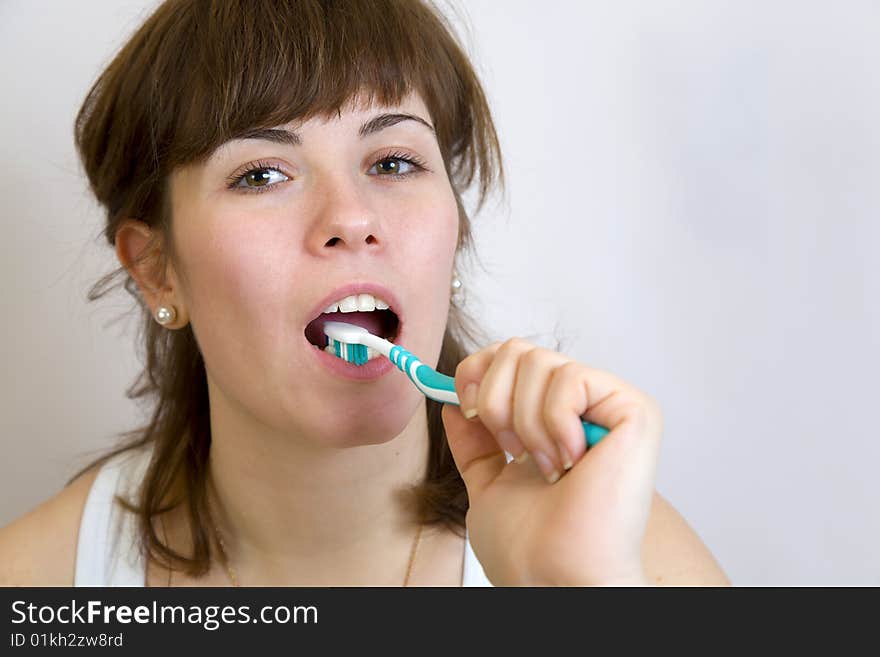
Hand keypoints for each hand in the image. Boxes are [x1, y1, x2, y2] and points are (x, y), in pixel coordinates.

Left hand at [441, 337, 662, 585]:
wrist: (552, 576)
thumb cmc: (529, 547)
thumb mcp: (488, 483)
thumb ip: (475, 442)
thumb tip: (454, 401)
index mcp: (553, 421)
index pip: (510, 356)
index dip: (477, 371)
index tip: (465, 406)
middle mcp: (585, 407)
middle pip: (519, 349)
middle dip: (496, 400)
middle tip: (513, 450)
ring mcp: (610, 406)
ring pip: (540, 361)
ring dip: (525, 422)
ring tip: (546, 466)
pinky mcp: (634, 410)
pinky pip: (571, 379)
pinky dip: (554, 423)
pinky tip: (571, 462)